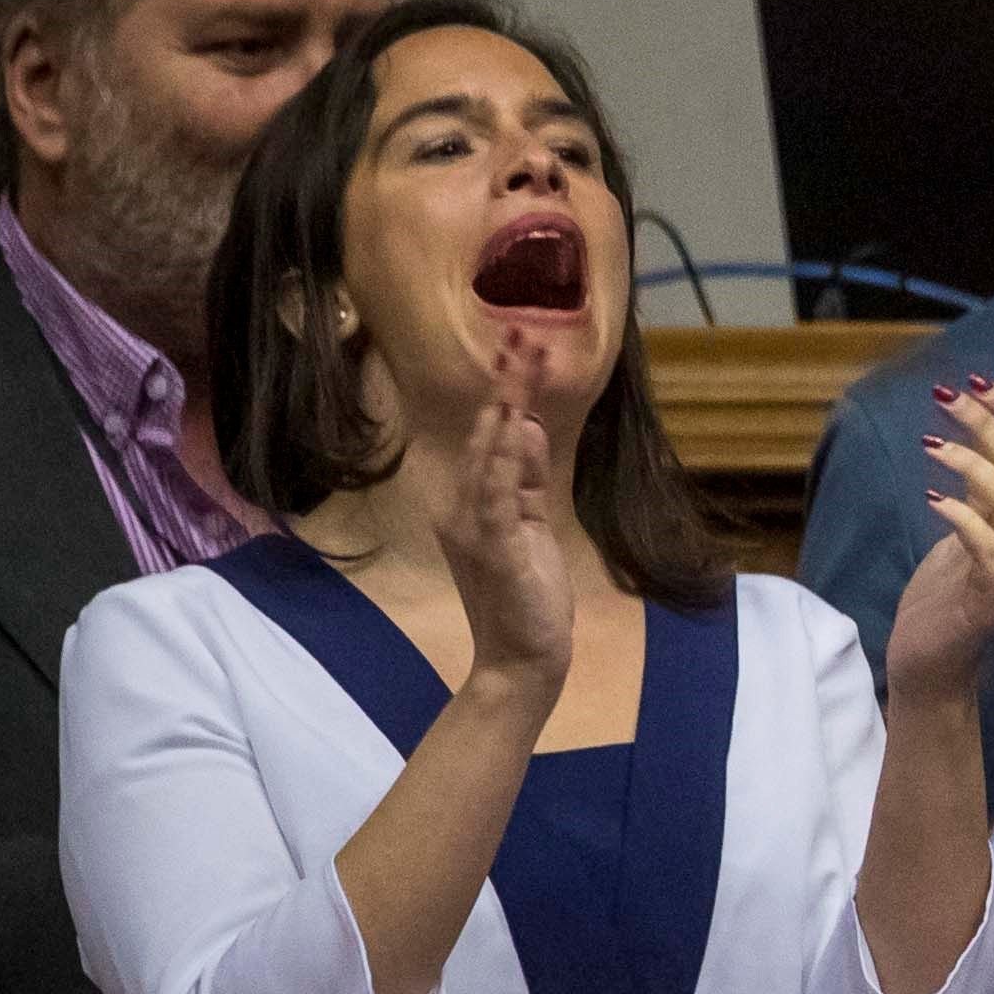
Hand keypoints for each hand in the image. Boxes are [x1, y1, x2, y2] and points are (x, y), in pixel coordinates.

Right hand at [437, 326, 572, 704]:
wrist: (521, 660)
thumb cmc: (527, 596)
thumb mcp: (531, 526)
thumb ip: (527, 479)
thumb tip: (527, 426)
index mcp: (471, 503)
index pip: (491, 437)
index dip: (506, 393)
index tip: (522, 350)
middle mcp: (462, 508)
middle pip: (486, 434)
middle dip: (506, 385)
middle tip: (524, 334)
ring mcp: (475, 527)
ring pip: (490, 454)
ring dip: (507, 406)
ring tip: (523, 362)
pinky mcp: (494, 546)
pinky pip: (498, 495)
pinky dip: (507, 459)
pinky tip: (519, 425)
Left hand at [885, 377, 993, 708]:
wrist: (932, 668)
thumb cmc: (944, 602)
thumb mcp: (963, 534)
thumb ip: (977, 495)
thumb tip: (972, 440)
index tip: (978, 381)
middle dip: (990, 425)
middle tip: (948, 397)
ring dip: (974, 465)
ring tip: (932, 442)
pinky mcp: (990, 602)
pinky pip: (988, 551)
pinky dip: (964, 518)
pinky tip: (933, 496)